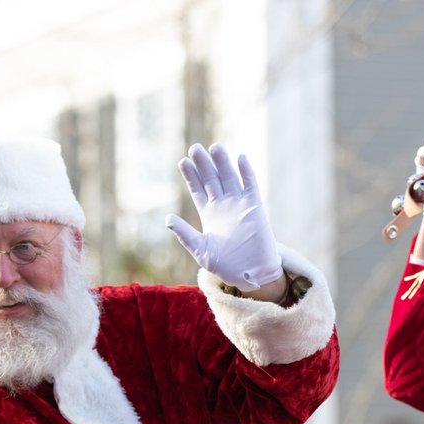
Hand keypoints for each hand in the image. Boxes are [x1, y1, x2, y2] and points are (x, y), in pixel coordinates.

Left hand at [166, 144, 282, 291]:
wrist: (251, 275)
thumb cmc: (226, 266)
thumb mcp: (201, 250)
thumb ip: (185, 234)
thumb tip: (168, 219)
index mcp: (208, 214)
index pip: (198, 189)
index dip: (191, 175)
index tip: (183, 161)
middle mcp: (223, 206)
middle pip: (212, 179)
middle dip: (204, 164)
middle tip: (195, 149)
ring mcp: (240, 205)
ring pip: (229, 178)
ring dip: (223, 163)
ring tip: (214, 148)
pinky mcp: (255, 207)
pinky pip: (251, 185)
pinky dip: (246, 172)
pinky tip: (240, 158)